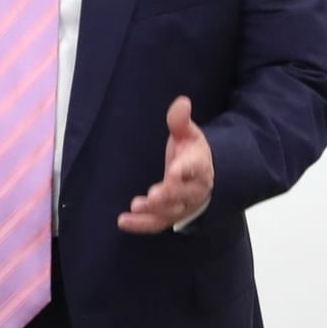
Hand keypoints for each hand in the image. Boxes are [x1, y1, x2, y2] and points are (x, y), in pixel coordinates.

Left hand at [118, 97, 213, 233]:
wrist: (203, 177)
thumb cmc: (191, 152)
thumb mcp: (188, 134)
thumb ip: (181, 121)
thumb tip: (182, 102)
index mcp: (199, 165)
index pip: (194, 168)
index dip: (184, 170)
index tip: (174, 171)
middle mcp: (194, 189)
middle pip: (183, 195)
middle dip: (169, 196)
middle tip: (153, 196)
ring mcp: (182, 206)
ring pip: (171, 212)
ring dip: (154, 211)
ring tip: (136, 206)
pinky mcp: (170, 216)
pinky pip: (157, 224)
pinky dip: (141, 225)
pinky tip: (123, 221)